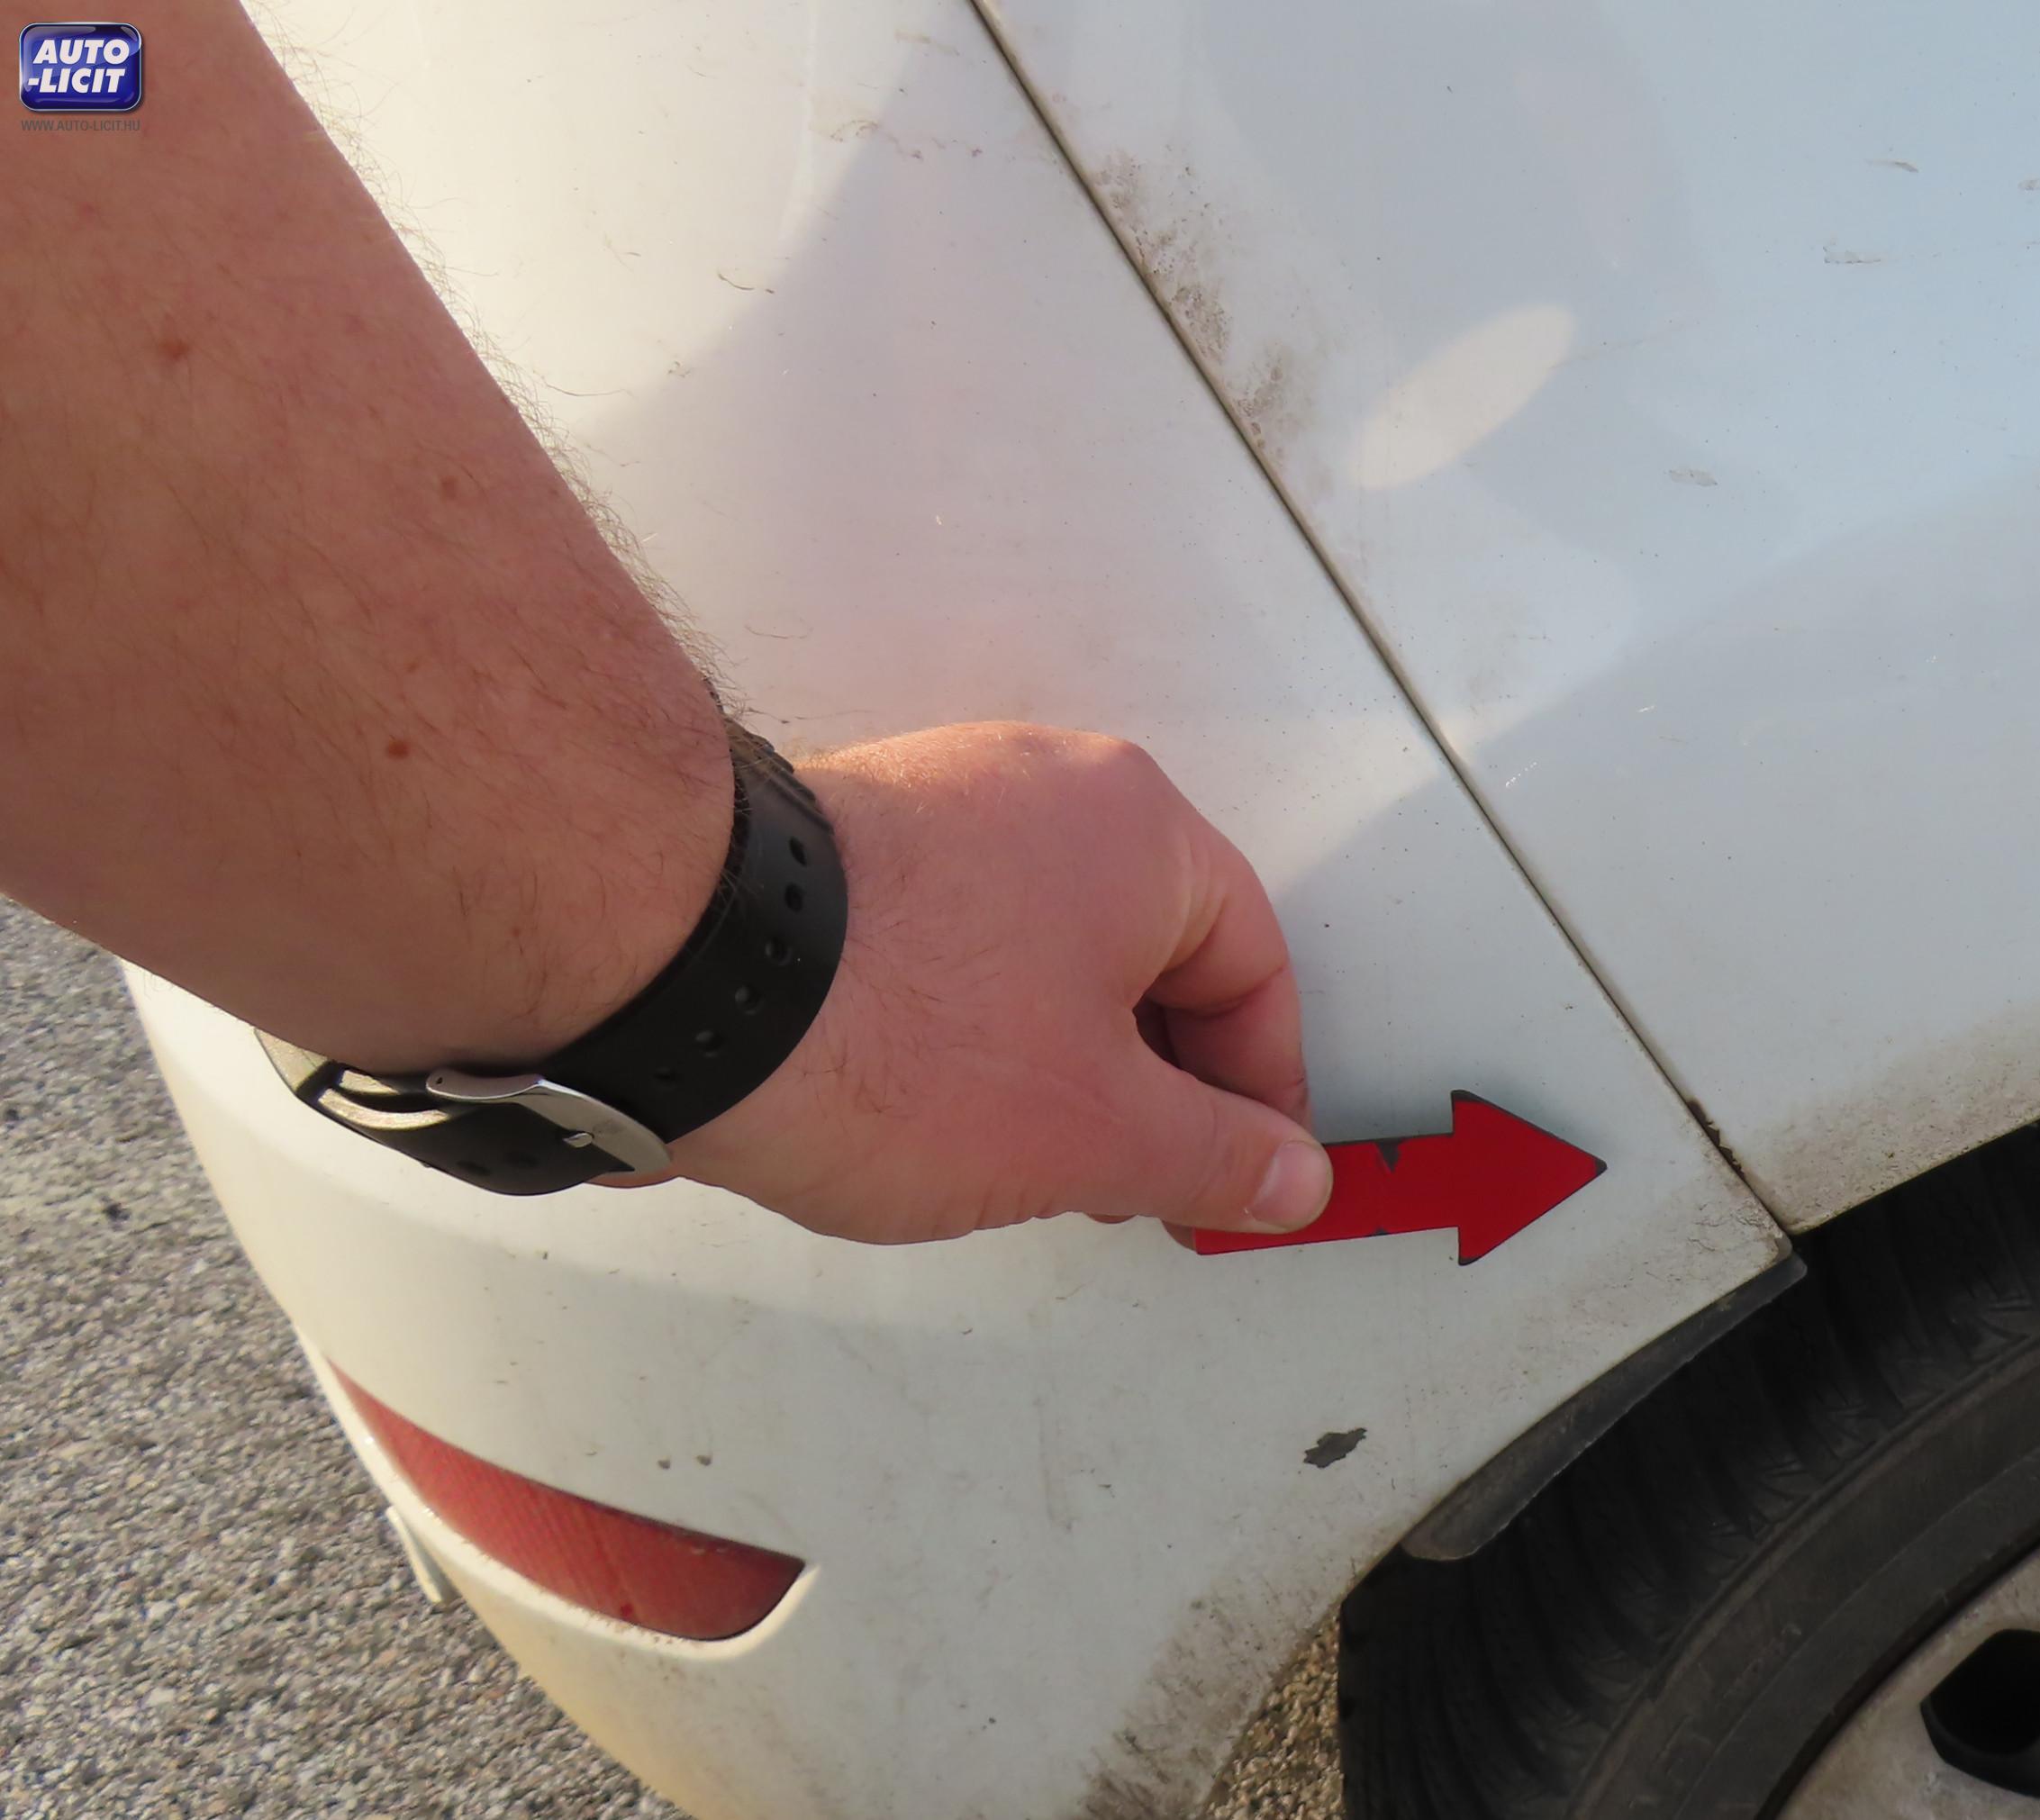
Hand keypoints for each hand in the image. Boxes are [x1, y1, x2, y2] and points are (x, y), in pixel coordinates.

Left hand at [651, 723, 1333, 1244]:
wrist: (675, 979)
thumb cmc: (880, 1026)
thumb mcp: (1095, 1133)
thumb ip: (1212, 1157)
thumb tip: (1283, 1177)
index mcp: (1140, 830)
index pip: (1255, 971)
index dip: (1263, 1099)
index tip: (1247, 1179)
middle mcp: (1045, 793)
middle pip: (1153, 958)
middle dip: (1154, 1089)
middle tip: (1137, 1185)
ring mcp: (938, 811)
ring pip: (1048, 957)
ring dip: (1056, 1065)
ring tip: (1011, 1158)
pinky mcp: (848, 858)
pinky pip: (952, 948)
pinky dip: (965, 1031)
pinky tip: (922, 1107)